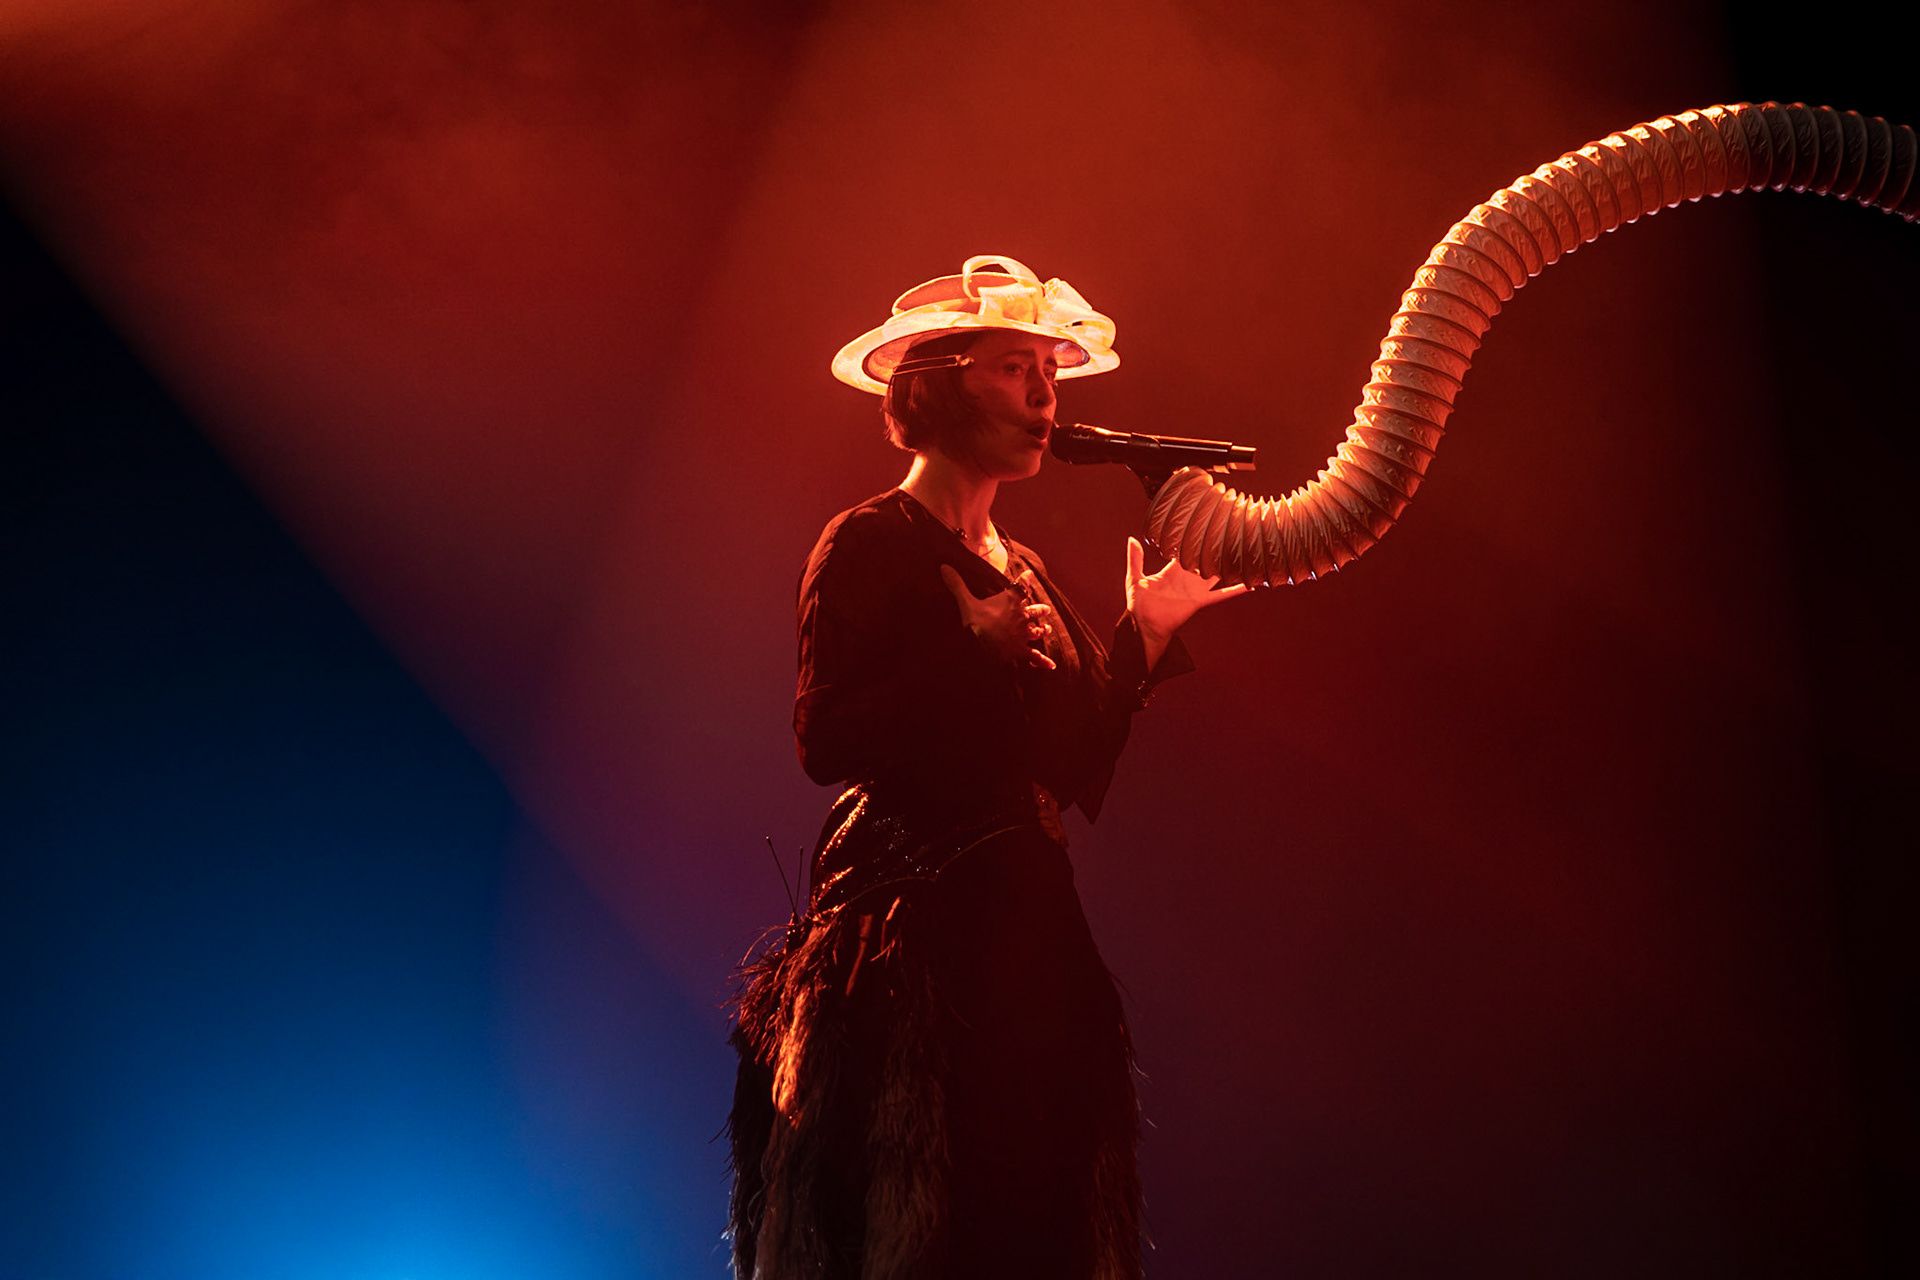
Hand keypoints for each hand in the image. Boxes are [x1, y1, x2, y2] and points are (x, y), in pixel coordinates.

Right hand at [940, 564, 1057, 669]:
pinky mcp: (1021, 650)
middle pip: (1035, 610)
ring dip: (1042, 629)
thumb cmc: (975, 622)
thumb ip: (957, 584)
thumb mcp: (966, 601)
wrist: (979, 646)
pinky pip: (1035, 656)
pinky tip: (1052, 665)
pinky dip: (1043, 661)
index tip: (1030, 574)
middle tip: (1046, 608)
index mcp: (1011, 601)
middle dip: (1040, 609)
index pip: (1021, 585)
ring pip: (1037, 631)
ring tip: (1047, 629)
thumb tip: (944, 567)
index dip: (1026, 579)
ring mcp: (1023, 634)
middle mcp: (1021, 616)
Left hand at [1125, 536, 1247, 665]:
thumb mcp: (1134, 578)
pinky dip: (1234, 590)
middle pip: (1204, 559)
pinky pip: (1221, 595)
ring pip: (1216, 574)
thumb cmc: (1138, 604)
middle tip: (1228, 534)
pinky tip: (1248, 584)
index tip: (1204, 526)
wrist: (1145, 625)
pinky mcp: (1200, 601)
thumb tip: (1132, 539)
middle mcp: (1187, 577)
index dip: (1193, 539)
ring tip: (1243, 554)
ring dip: (1228, 566)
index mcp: (1172, 570)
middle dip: (1214, 548)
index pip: (1185, 550)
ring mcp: (1195, 589)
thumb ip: (1135, 559)